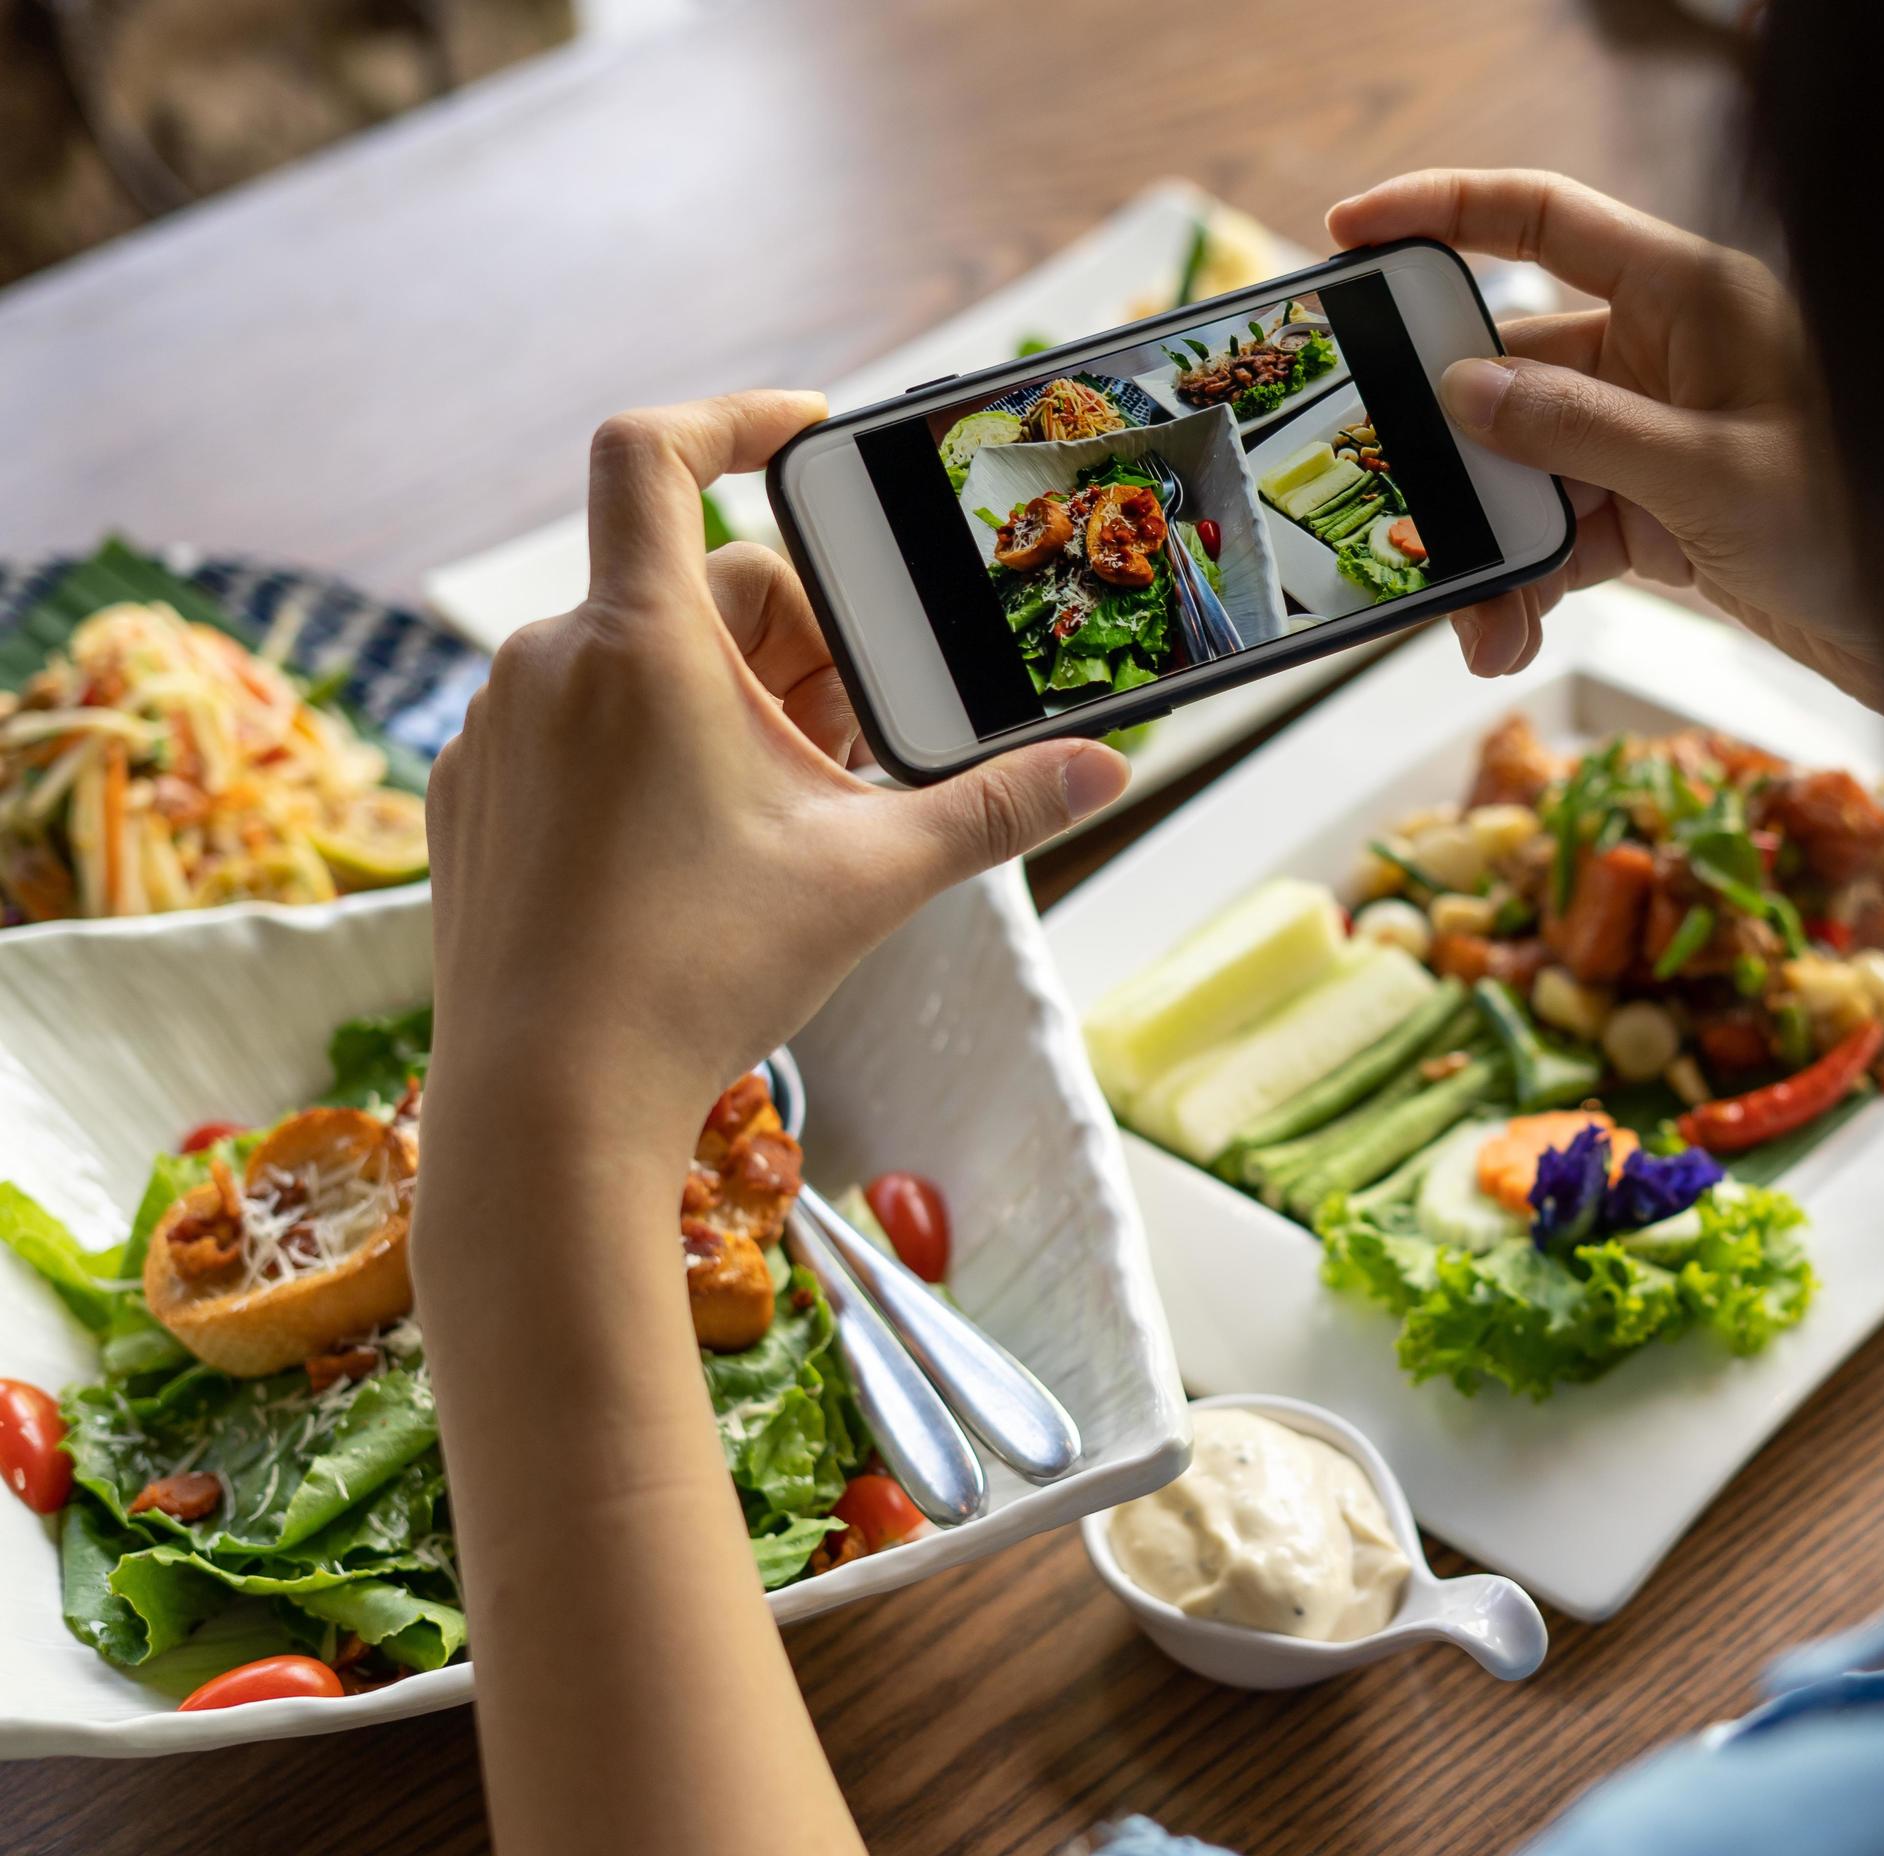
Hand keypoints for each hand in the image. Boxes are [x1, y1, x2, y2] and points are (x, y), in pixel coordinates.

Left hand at [422, 391, 1128, 1140]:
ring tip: (784, 812)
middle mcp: (547, 662)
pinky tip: (693, 853)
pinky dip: (646, 758)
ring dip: (724, 706)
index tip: (807, 436)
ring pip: (635, 665)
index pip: (656, 451)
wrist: (547, 1105)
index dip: (735, 416)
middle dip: (794, 645)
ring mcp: (497, 732)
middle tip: (857, 739)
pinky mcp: (472, 799)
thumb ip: (994, 809)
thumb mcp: (871, 878)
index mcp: (640, 644)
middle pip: (698, 591)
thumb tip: (1105, 770)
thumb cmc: (695, 975)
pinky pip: (574, 732)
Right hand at [1327, 170, 1883, 701]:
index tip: (1354, 234)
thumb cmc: (1869, 528)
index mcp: (1691, 297)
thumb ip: (1582, 430)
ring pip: (1527, 471)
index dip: (1443, 212)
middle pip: (1515, 373)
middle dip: (1453, 453)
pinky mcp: (1659, 514)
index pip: (1547, 220)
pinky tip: (1512, 637)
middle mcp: (1666, 355)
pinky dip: (1532, 584)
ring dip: (1493, 546)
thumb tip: (1465, 393)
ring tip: (1479, 625)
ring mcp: (1656, 436)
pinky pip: (1562, 534)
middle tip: (1398, 508)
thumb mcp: (1713, 478)